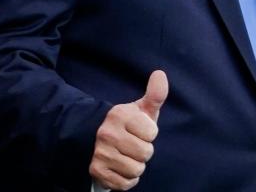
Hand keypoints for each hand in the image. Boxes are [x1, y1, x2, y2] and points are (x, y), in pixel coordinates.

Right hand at [89, 70, 168, 190]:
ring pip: (136, 170)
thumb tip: (160, 74)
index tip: (140, 130)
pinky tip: (121, 168)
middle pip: (146, 153)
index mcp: (119, 115)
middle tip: (133, 144)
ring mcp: (100, 153)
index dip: (149, 134)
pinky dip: (127, 179)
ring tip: (127, 156)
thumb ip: (155, 94)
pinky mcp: (96, 171)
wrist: (95, 140)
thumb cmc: (128, 125)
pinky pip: (125, 183)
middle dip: (143, 151)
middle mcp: (106, 133)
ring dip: (136, 166)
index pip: (152, 134)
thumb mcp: (141, 109)